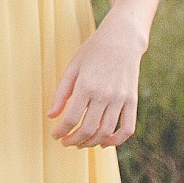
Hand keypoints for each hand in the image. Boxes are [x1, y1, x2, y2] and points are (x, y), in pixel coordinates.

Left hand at [47, 15, 143, 147]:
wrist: (121, 39)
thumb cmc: (92, 52)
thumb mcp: (72, 67)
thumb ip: (61, 93)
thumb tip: (51, 116)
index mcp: (86, 85)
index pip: (72, 118)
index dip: (62, 131)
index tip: (55, 135)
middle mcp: (104, 94)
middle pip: (88, 129)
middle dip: (74, 140)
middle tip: (67, 142)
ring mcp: (120, 99)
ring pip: (106, 132)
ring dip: (92, 143)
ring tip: (81, 143)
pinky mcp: (132, 100)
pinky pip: (127, 128)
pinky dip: (116, 140)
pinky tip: (105, 142)